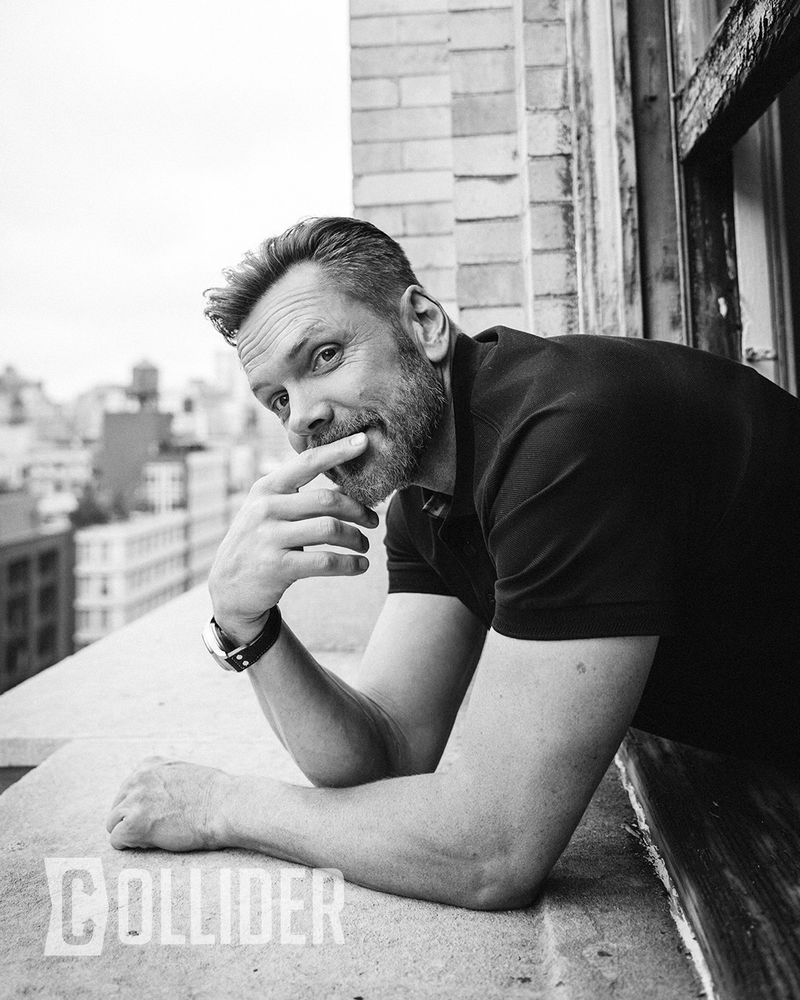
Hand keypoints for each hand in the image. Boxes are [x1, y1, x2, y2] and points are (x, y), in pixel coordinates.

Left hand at [106, 756, 231, 851]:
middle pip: (117, 805)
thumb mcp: (184, 773)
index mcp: (149, 764)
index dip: (141, 805)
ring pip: (113, 823)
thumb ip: (163, 780)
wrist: (225, 806)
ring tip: (155, 836)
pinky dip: (130, 845)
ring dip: (130, 832)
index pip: (128, 788)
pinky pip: (117, 840)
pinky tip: (150, 843)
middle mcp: (137, 779)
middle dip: (132, 818)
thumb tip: (155, 797)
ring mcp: (135, 801)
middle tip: (157, 827)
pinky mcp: (135, 824)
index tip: (158, 812)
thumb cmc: (215, 794)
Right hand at [208, 432, 378, 641]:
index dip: (338, 451)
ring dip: (356, 538)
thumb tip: (348, 486)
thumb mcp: (270, 512)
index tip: (364, 441)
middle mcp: (265, 508)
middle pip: (327, 500)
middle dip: (358, 510)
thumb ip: (301, 498)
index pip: (307, 462)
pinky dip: (349, 564)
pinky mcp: (277, 567)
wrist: (229, 587)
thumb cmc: (260, 542)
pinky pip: (325, 561)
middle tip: (373, 520)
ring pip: (330, 529)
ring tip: (364, 545)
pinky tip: (360, 565)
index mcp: (266, 488)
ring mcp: (269, 537)